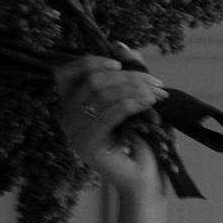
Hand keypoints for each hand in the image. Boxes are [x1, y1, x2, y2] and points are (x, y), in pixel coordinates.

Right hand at [54, 49, 169, 203]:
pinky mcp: (87, 144)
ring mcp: (74, 132)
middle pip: (91, 81)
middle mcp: (67, 117)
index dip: (89, 62)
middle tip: (155, 82)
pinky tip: (149, 102)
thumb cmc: (137, 140)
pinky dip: (131, 103)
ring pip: (101, 94)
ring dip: (134, 89)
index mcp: (71, 104)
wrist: (143, 178)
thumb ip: (125, 72)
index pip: (65, 73)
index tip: (118, 64)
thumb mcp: (131, 100)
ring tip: (158, 93)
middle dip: (127, 77)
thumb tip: (118, 44)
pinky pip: (109, 114)